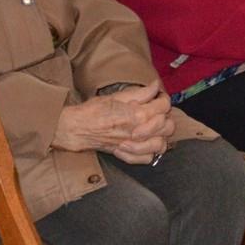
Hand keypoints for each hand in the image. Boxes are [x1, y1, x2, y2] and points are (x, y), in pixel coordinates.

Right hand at [53, 84, 170, 165]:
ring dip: (161, 135)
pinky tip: (146, 143)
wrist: (77, 128)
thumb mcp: (117, 96)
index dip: (163, 98)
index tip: (158, 96)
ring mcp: (133, 146)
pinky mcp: (126, 155)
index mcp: (137, 115)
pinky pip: (147, 158)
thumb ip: (140, 93)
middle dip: (165, 117)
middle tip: (157, 112)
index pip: (164, 106)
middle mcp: (138, 132)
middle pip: (168, 127)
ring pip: (161, 145)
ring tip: (154, 128)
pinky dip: (150, 153)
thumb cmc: (93, 111)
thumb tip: (155, 86)